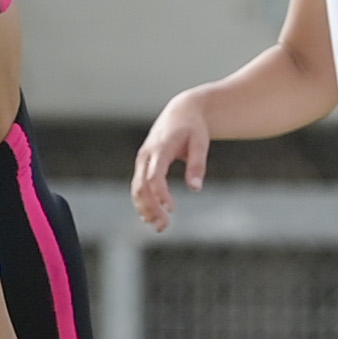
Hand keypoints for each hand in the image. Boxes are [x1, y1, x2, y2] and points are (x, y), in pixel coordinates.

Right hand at [129, 98, 209, 233]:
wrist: (181, 112)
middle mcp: (146, 155)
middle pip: (141, 186)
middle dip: (151, 208)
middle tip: (164, 226)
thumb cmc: (193, 127)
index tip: (172, 209)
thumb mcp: (200, 142)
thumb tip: (196, 188)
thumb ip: (197, 164)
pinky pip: (138, 186)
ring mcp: (142, 160)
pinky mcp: (143, 165)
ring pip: (136, 188)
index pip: (155, 176)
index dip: (161, 194)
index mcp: (160, 148)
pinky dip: (143, 202)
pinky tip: (151, 216)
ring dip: (145, 209)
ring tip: (159, 226)